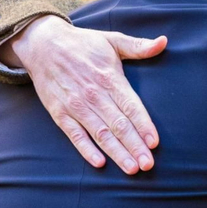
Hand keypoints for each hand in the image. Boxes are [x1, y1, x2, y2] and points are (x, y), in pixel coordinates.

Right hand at [4, 15, 165, 173]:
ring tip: (131, 168)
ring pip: (100, 134)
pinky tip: (99, 163)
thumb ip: (138, 46)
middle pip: (118, 125)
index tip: (154, 142)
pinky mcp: (60, 113)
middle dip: (134, 146)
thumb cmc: (82, 44)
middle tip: (148, 164)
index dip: (143, 125)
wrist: (43, 44)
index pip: (131, 106)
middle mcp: (94, 94)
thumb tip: (163, 42)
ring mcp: (76, 105)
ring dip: (116, 152)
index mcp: (110, 78)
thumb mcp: (112, 40)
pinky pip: (75, 135)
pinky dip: (86, 149)